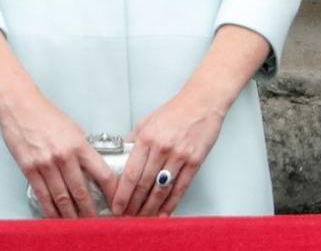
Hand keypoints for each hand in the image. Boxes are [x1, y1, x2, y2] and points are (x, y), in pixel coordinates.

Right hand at [0, 90, 116, 218]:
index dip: (111, 191)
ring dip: (71, 215)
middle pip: (81, 191)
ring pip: (62, 198)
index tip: (116, 202)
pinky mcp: (30, 170)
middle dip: (90, 211)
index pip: (102, 173)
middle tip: (97, 223)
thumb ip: (82, 148)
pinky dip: (50, 210)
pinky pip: (43, 196)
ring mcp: (46, 165)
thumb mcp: (74, 129)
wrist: (22, 108)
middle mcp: (64, 156)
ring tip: (78, 226)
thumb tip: (91, 165)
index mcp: (80, 144)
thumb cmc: (47, 116)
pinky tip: (56, 218)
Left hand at [112, 89, 224, 216]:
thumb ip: (134, 141)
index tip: (116, 207)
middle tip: (127, 217)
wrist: (203, 101)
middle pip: (143, 185)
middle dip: (133, 206)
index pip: (130, 174)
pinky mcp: (195, 161)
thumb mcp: (148, 120)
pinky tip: (164, 212)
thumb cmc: (177, 110)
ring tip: (142, 218)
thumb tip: (121, 159)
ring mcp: (179, 155)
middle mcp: (162, 147)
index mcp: (147, 137)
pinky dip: (171, 204)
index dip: (122, 195)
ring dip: (150, 209)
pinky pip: (180, 188)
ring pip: (160, 190)